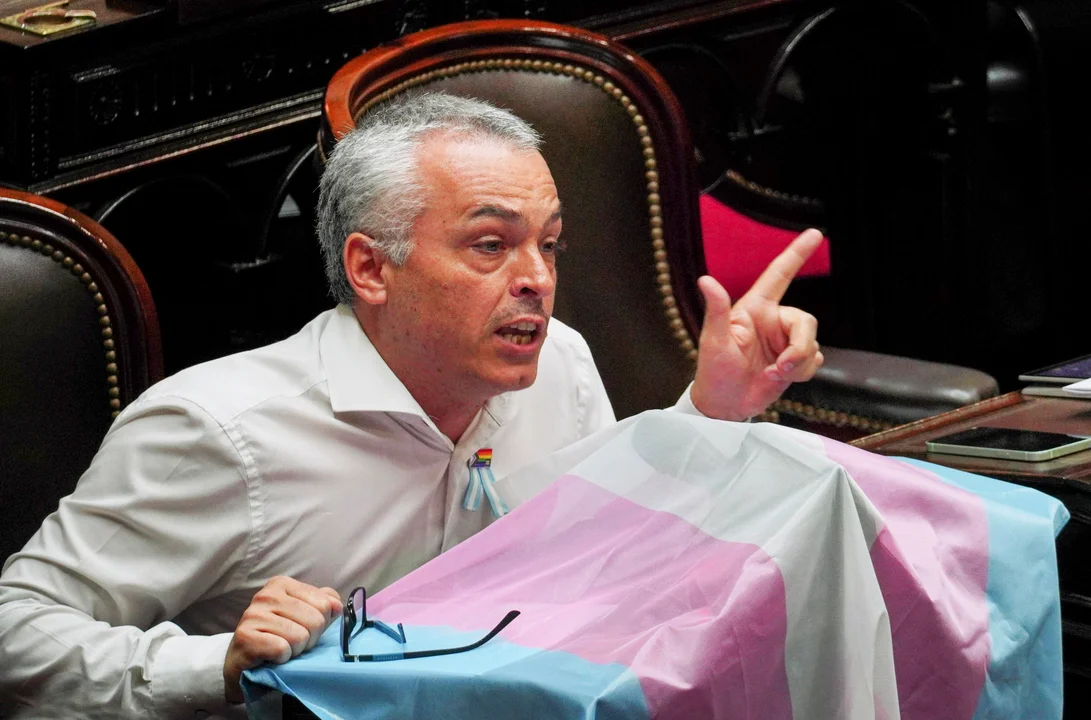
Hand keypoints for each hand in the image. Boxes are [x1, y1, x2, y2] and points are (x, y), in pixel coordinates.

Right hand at [223, 576, 341, 703]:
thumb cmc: (278, 636)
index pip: (324, 603)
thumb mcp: (304, 615)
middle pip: (315, 620)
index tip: (305, 628)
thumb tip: (337, 606)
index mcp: (282, 584)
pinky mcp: (245, 637)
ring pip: (300, 636)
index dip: (322, 623)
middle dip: (310, 639)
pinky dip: (282, 658)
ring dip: (295, 650)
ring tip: (282, 649)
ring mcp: (253, 615)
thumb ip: (324, 604)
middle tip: (294, 643)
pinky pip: (281, 649)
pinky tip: (271, 657)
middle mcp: (266, 595)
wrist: (242, 662)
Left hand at [690, 228, 824, 420]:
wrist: (726, 406)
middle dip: (798, 347)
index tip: (815, 233)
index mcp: (754, 309)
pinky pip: (815, 360)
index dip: (797, 253)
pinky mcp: (795, 360)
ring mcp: (784, 341)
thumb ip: (716, 310)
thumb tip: (705, 280)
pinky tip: (781, 378)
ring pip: (812, 343)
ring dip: (797, 365)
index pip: (779, 275)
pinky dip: (802, 373)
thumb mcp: (713, 341)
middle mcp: (773, 321)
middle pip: (806, 321)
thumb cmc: (713, 372)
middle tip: (780, 368)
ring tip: (773, 375)